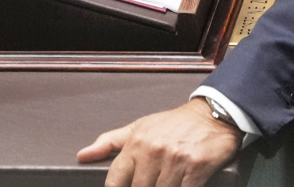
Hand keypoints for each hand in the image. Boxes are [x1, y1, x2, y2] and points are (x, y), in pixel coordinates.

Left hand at [77, 98, 241, 186]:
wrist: (211, 115)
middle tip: (148, 185)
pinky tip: (179, 185)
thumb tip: (82, 156)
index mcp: (136, 143)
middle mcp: (154, 151)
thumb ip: (108, 143)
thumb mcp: (137, 128)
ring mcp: (175, 160)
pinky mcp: (196, 169)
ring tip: (163, 184)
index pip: (115, 180)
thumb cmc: (172, 124)